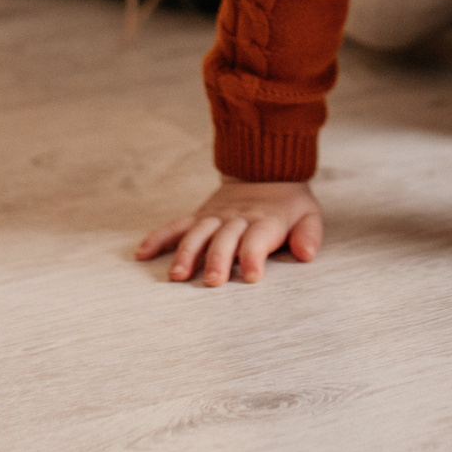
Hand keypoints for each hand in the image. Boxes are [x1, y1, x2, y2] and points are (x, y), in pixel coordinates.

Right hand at [135, 180, 323, 285]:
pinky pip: (176, 225)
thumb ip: (309, 235)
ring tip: (177, 275)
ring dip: (187, 254)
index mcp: (266, 220)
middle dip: (218, 260)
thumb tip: (307, 254)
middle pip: (225, 239)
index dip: (254, 256)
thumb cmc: (289, 204)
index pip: (258, 239)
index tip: (251, 276)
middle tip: (212, 282)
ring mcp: (215, 217)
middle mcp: (237, 218)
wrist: (264, 169)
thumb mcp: (309, 214)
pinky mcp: (200, 216)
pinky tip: (142, 253)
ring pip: (197, 233)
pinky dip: (158, 238)